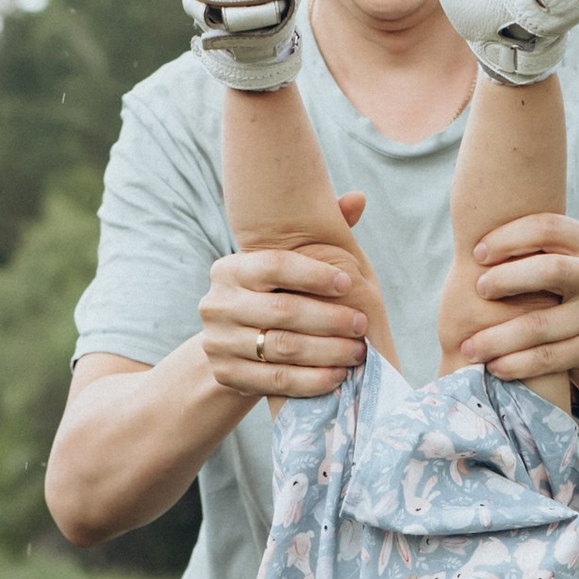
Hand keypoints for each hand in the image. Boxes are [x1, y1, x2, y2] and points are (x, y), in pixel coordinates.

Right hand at [197, 192, 371, 402]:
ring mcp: (218, 342)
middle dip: (329, 318)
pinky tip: (338, 375)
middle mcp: (216, 304)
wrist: (234, 350)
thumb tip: (358, 199)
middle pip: (282, 310)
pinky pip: (276, 380)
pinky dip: (312, 380)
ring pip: (282, 347)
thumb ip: (318, 237)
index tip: (349, 282)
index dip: (315, 274)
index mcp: (229, 269)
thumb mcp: (286, 271)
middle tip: (362, 324)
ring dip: (327, 351)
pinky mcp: (226, 375)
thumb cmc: (271, 300)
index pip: (275, 266)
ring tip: (358, 352)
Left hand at [457, 213, 578, 386]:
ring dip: (500, 337)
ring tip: (470, 346)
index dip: (508, 238)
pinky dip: (518, 363)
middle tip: (476, 291)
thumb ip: (527, 248)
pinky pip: (551, 357)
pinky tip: (494, 366)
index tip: (476, 254)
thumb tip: (469, 234)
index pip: (548, 227)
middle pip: (552, 270)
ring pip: (544, 324)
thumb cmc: (554, 288)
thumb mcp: (551, 260)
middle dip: (507, 279)